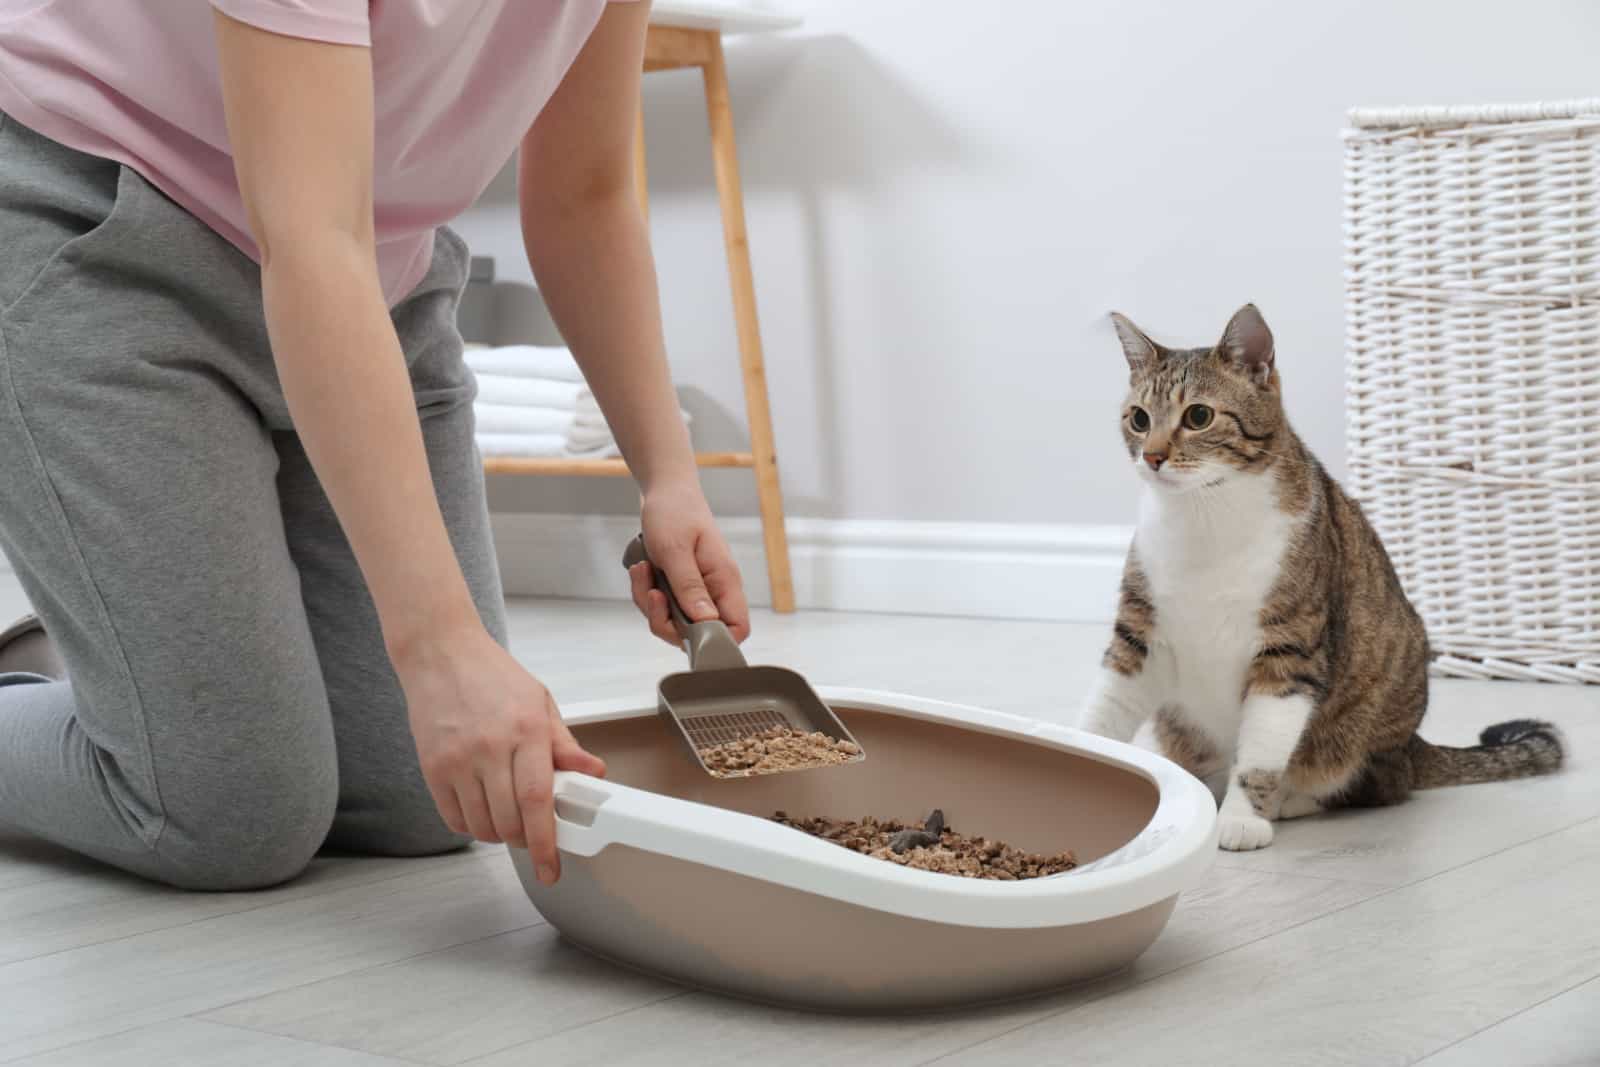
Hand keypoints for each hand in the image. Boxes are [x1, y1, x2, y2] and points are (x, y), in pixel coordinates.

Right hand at [395, 622, 605, 883]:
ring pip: (481, 825)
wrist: (440, 654)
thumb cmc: (493, 676)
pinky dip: (471, 825)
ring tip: (507, 816)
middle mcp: (490, 747)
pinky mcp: (432, 768)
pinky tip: (481, 809)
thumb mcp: (540, 702)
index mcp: (526, 730)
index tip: (552, 867)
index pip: (538, 800)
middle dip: (524, 840)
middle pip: (509, 821)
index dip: (547, 841)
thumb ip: (565, 744)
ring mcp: (458, 760)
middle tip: (533, 835)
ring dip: (498, 834)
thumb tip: (594, 772)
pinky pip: (453, 817)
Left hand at [628, 480, 749, 645]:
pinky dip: (646, 593)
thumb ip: (690, 587)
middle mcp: (714, 590)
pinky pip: (661, 607)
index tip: (684, 630)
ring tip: (644, 572)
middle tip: (653, 594)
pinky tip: (643, 569)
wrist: (665, 490)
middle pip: (699, 633)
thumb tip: (706, 622)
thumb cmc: (675, 512)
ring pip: (674, 622)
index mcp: (724, 580)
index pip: (737, 628)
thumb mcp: (675, 549)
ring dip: (650, 604)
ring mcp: (696, 590)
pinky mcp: (679, 587)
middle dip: (666, 621)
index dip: (716, 640)